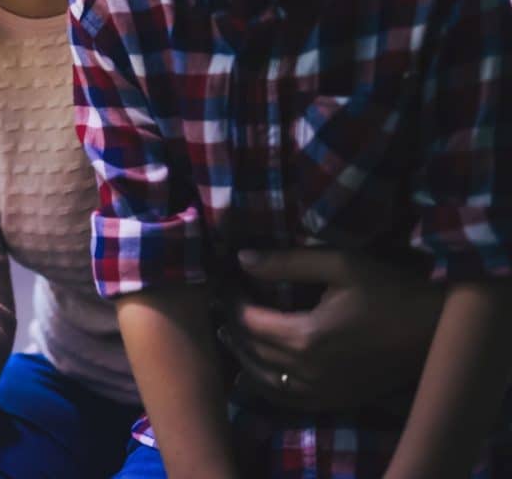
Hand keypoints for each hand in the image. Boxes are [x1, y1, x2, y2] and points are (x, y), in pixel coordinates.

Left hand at [221, 248, 442, 411]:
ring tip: (231, 333)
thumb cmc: (389, 288)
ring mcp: (323, 391)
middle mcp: (308, 370)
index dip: (231, 299)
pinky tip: (256, 372)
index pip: (248, 320)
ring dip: (243, 356)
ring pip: (265, 379)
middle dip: (233, 324)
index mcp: (305, 336)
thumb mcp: (338, 264)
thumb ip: (287, 262)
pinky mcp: (338, 399)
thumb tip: (242, 259)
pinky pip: (290, 400)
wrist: (435, 327)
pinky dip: (266, 386)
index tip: (224, 280)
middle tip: (224, 302)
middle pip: (252, 349)